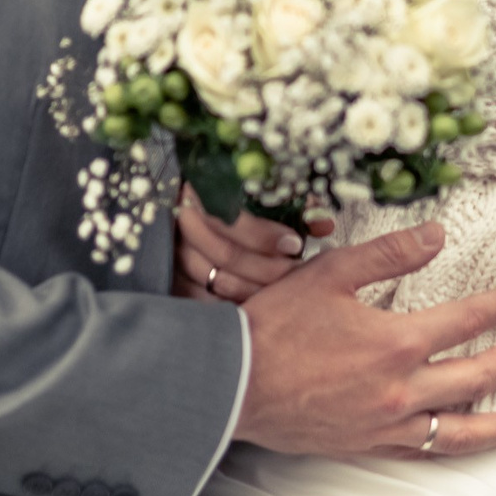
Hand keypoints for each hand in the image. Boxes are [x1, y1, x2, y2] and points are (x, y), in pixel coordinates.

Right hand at [173, 185, 332, 304]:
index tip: (294, 243)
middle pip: (226, 255)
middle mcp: (180, 224)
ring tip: (285, 293)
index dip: (266, 236)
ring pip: (216, 281)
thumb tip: (324, 225)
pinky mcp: (171, 278)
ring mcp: (172, 254)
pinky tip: (257, 306)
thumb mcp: (260, 189)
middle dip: (268, 269)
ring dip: (255, 290)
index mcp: (199, 191)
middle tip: (297, 272)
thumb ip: (292, 203)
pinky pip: (203, 301)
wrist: (185, 202)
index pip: (232, 220)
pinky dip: (232, 307)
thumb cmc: (230, 194)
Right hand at [234, 221, 495, 460]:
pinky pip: (422, 451)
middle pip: (474, 377)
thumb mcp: (331, 273)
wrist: (233, 384)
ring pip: (459, 429)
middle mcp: (401, 389)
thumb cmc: (276, 324)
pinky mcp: (366, 445)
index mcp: (397, 342)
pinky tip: (463, 442)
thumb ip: (389, 253)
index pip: (464, 321)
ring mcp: (386, 423)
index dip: (494, 306)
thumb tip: (437, 233)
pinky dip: (451, 447)